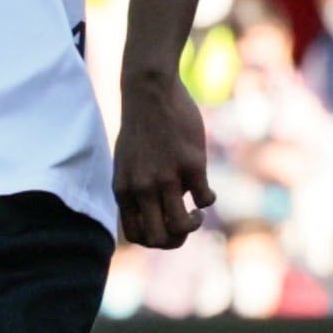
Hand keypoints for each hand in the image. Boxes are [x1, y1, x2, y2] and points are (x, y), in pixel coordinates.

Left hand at [110, 69, 216, 250]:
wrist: (149, 92)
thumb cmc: (141, 127)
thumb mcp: (128, 164)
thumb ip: (137, 189)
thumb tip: (161, 211)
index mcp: (125, 190)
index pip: (137, 236)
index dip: (155, 239)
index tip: (166, 225)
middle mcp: (143, 188)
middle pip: (160, 239)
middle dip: (177, 239)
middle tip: (185, 221)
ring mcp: (167, 178)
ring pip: (182, 226)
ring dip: (193, 224)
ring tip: (196, 211)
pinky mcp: (191, 164)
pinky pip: (205, 199)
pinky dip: (208, 199)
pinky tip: (206, 187)